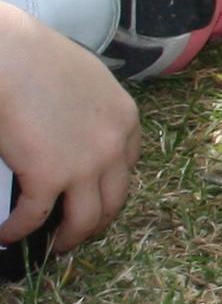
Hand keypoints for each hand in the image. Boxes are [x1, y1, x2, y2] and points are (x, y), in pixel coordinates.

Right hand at [0, 7, 139, 259]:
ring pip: (85, 219)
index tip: (93, 199)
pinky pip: (35, 217)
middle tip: (75, 234)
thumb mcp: (86, 83)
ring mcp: (85, 165)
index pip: (128, 167)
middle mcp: (115, 146)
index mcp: (126, 120)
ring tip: (51, 248)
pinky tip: (7, 235)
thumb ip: (88, 112)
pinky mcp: (49, 177)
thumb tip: (68, 135)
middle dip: (95, 223)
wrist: (12, 55)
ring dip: (68, 238)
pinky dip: (19, 231)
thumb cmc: (37, 59)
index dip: (109, 187)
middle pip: (113, 200)